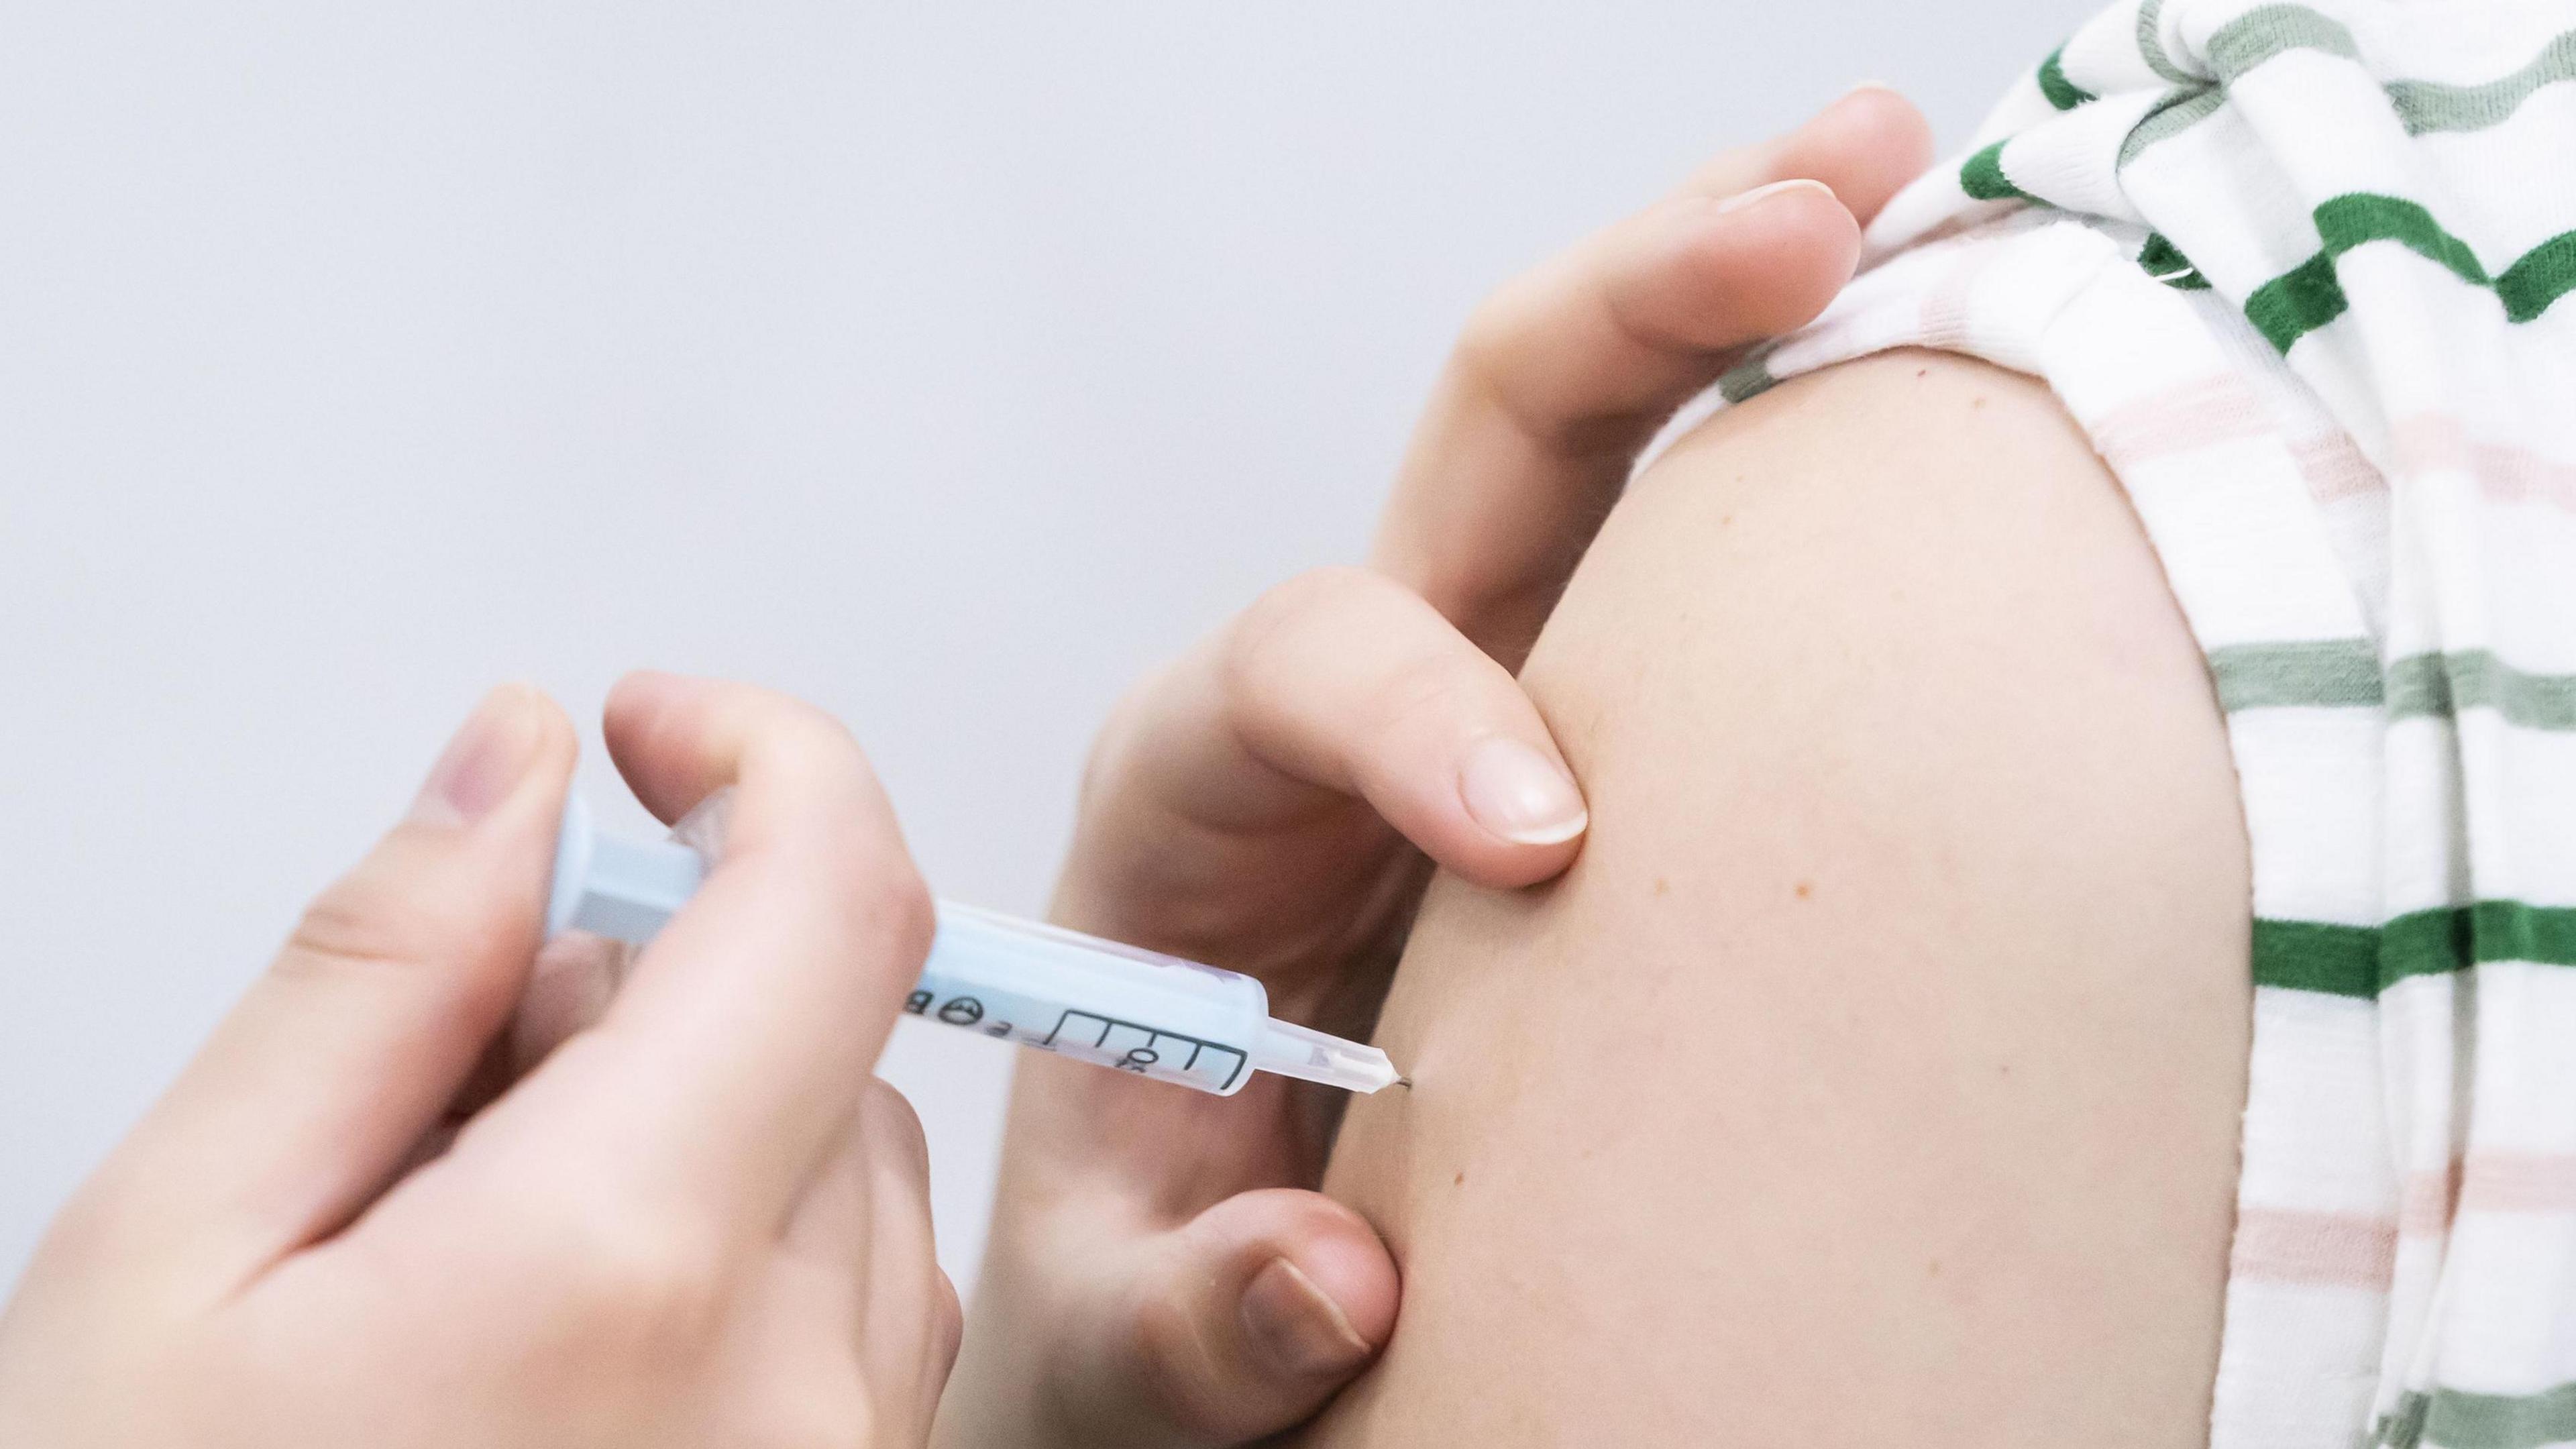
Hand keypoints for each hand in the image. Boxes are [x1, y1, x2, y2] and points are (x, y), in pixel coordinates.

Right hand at [0, 674, 962, 1448]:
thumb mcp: (167, 1259)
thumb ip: (375, 978)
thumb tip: (515, 765)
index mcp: (623, 1282)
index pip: (834, 906)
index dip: (765, 761)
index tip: (656, 730)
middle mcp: (789, 1399)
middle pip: (826, 1039)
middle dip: (649, 1001)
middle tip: (429, 1118)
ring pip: (847, 1176)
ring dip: (694, 1141)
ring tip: (464, 1278)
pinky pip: (856, 1321)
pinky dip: (736, 1270)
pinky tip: (551, 1367)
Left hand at [935, 86, 1932, 1447]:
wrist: (1187, 1307)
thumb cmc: (1138, 1300)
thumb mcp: (1116, 1341)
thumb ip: (1186, 1321)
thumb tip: (1334, 1277)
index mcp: (1186, 808)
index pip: (1293, 666)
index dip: (1419, 710)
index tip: (1555, 840)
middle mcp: (1340, 711)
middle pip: (1474, 448)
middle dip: (1627, 313)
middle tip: (1811, 207)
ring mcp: (1487, 697)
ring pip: (1598, 443)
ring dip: (1730, 291)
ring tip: (1885, 165)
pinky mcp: (1599, 735)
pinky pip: (1690, 550)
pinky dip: (1798, 424)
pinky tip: (1915, 324)